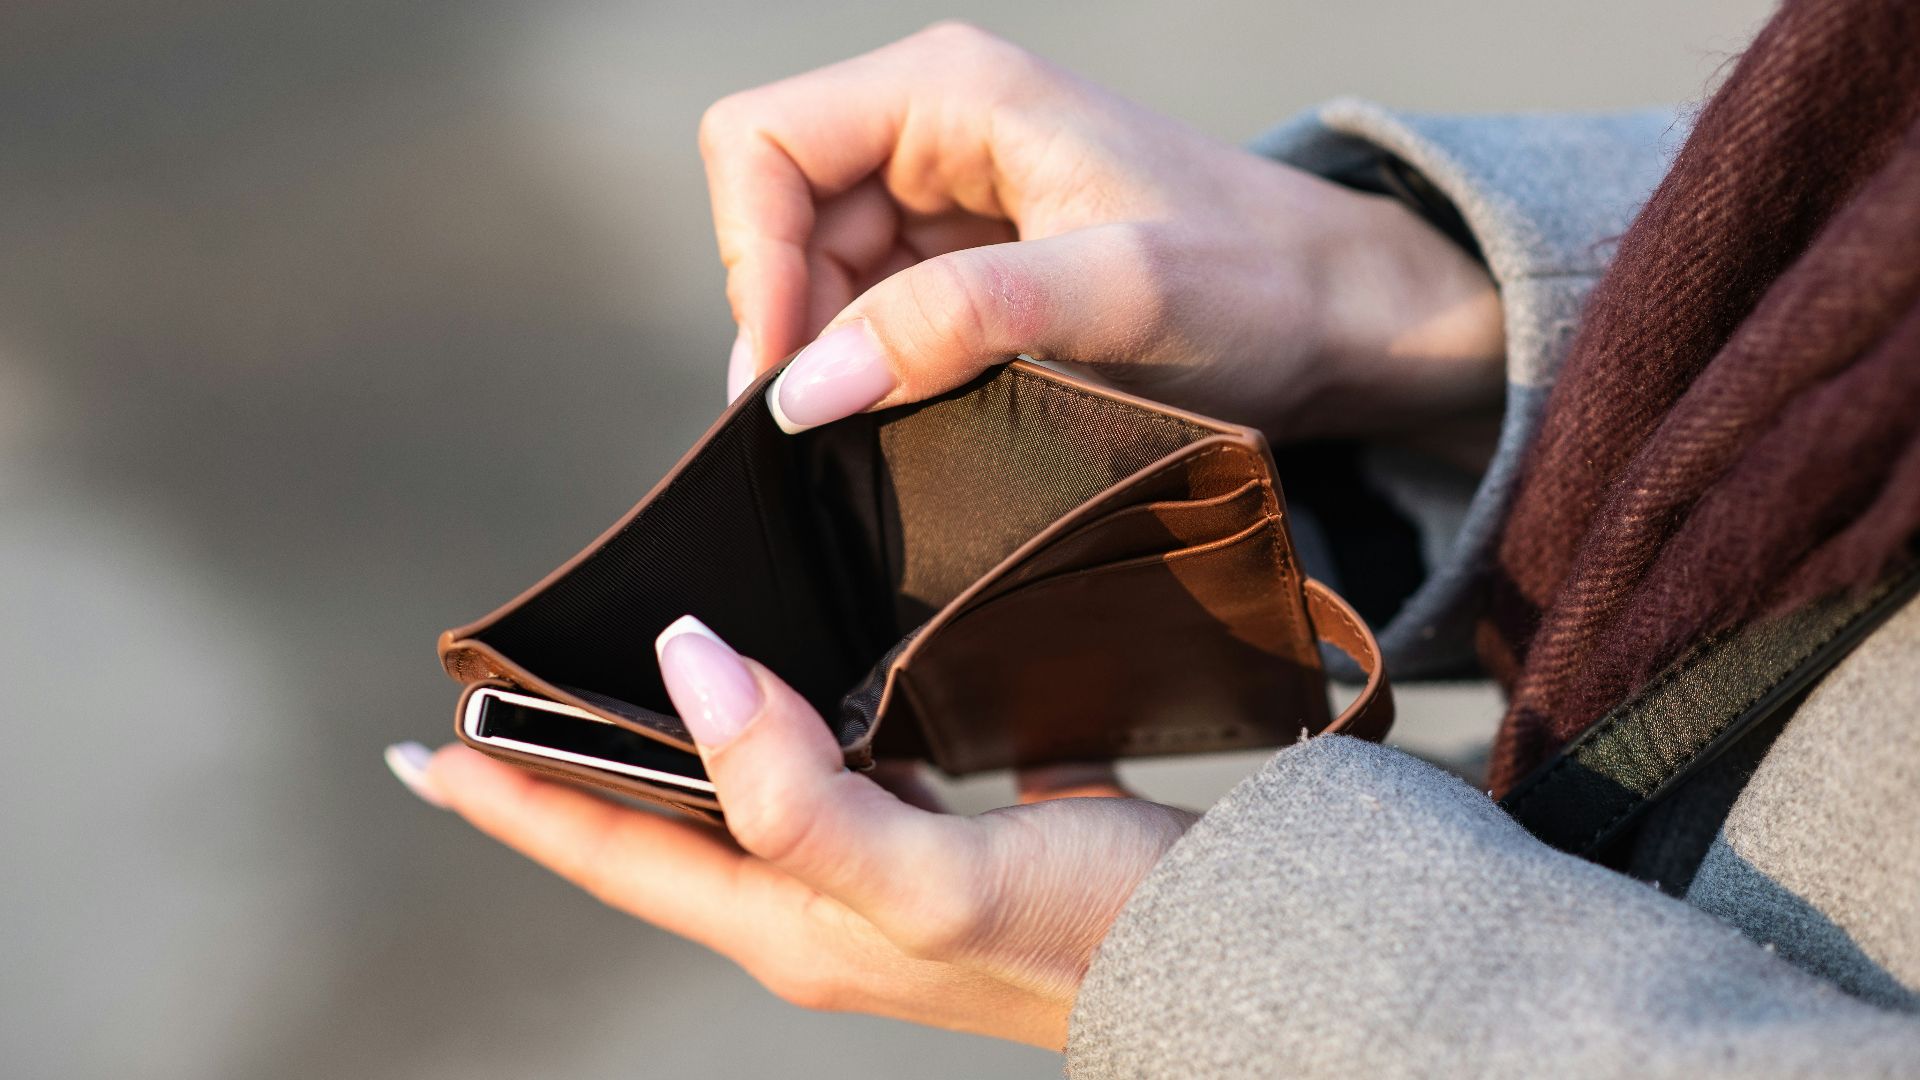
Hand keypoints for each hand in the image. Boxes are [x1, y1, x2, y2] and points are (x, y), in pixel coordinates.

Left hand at [391, 616, 1195, 1048]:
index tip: (419, 746)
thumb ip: (793, 792)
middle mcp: (815, 907)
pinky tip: (793, 676)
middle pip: (656, 831)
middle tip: (502, 696)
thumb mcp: (925, 878)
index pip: (609, 857)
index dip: (510, 803)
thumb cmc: (1083, 933)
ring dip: (667, 745)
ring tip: (616, 679)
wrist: (1227, 957)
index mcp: (787, 924)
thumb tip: (685, 666)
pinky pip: (824, 771)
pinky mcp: (940, 839)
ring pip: (734, 798)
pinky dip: (778, 723)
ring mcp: (877, 878)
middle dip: (569, 769)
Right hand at [702, 22, 1502, 441]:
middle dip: (790, 324)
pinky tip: (918, 419)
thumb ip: (957, 323)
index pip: (759, 144)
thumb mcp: (1116, 296)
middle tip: (835, 429)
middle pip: (776, 217)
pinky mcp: (969, 265)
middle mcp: (933, 129)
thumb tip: (807, 386)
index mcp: (950, 90)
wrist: (1345, 321)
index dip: (753, 260)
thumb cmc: (1259, 283)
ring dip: (833, 358)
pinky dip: (874, 373)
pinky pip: (871, 315)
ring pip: (815, 278)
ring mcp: (947, 198)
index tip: (793, 376)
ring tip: (893, 429)